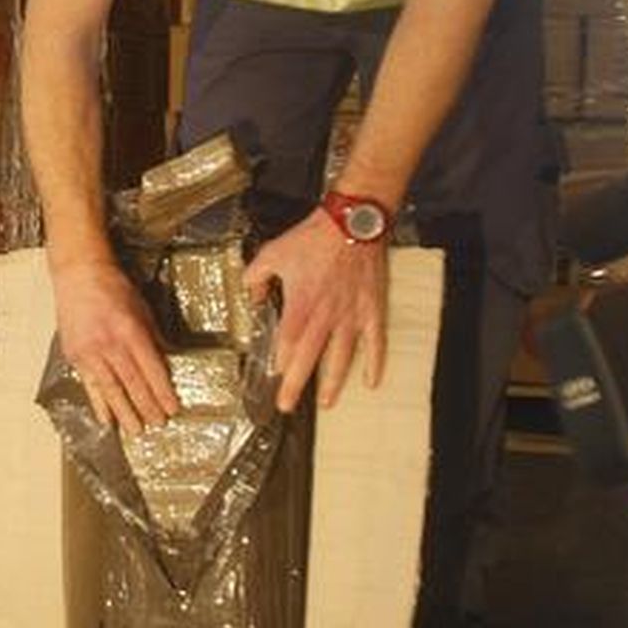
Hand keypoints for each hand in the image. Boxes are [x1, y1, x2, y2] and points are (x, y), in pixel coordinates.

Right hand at [51, 259, 179, 431]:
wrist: (79, 276)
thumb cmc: (113, 288)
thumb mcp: (143, 309)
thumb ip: (155, 338)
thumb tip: (169, 361)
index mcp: (130, 331)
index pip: (151, 369)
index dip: (162, 391)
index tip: (172, 408)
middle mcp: (109, 344)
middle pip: (132, 383)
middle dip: (147, 406)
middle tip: (158, 424)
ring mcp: (89, 352)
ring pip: (110, 389)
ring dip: (125, 412)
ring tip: (136, 431)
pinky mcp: (75, 356)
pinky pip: (89, 386)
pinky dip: (99, 404)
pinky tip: (107, 420)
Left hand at [245, 209, 387, 411]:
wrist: (353, 221)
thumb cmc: (314, 237)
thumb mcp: (272, 254)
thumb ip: (255, 278)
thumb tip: (251, 297)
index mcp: (301, 304)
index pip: (286, 342)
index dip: (280, 362)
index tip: (274, 376)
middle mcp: (326, 315)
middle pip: (309, 358)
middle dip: (297, 385)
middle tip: (288, 405)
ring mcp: (352, 315)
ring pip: (342, 357)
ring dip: (334, 383)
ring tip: (327, 403)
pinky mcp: (372, 309)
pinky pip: (376, 342)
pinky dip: (375, 363)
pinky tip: (372, 382)